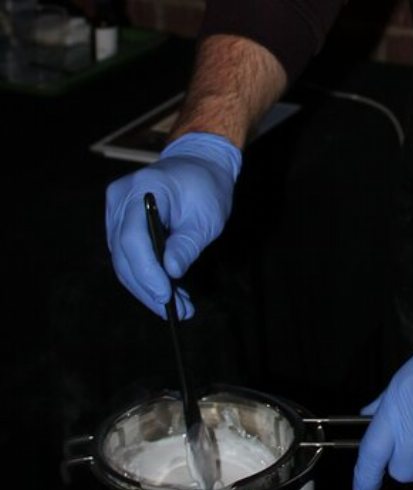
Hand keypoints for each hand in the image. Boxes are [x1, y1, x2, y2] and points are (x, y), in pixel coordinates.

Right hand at [105, 132, 241, 317]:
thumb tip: (171, 272)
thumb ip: (187, 244)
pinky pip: (128, 254)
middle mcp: (120, 199)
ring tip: (178, 309)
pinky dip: (147, 276)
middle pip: (124, 254)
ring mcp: (116, 210)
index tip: (164, 296)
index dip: (146, 271)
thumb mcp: (206, 217)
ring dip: (148, 288)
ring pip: (124, 260)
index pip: (133, 238)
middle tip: (177, 312)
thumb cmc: (206, 188)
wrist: (198, 165)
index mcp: (143, 189)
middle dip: (149, 288)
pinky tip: (170, 294)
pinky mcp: (120, 222)